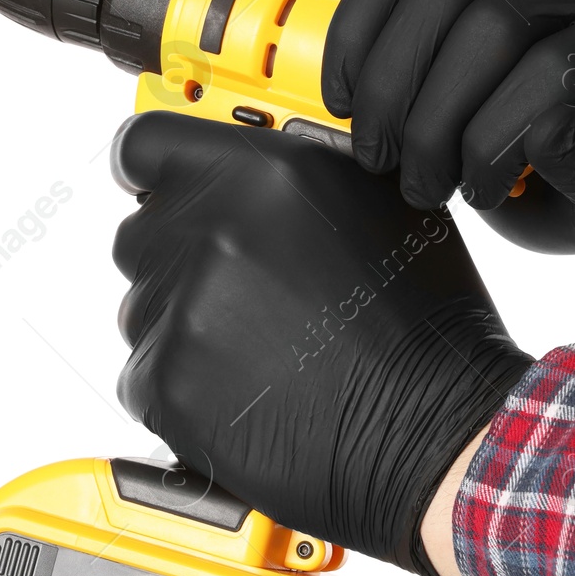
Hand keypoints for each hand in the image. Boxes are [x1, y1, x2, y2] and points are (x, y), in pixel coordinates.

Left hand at [111, 111, 531, 575]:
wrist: (432, 428)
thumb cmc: (422, 325)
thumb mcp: (378, 203)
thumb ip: (290, 171)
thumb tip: (240, 169)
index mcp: (262, 175)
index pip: (145, 147)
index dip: (155, 172)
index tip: (162, 191)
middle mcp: (212, 232)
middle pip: (142, 230)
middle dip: (179, 255)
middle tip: (240, 291)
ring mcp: (184, 310)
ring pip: (143, 304)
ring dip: (184, 320)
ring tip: (255, 348)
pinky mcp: (168, 383)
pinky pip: (143, 373)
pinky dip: (183, 384)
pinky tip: (243, 391)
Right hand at [322, 0, 574, 253]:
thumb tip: (547, 135)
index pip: (566, 66)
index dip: (500, 139)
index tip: (476, 195)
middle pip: (496, 18)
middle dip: (433, 116)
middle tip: (413, 182)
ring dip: (388, 79)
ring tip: (378, 150)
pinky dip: (360, 27)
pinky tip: (351, 90)